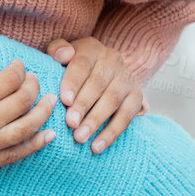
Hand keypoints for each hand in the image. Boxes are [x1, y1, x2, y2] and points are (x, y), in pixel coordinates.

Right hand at [0, 54, 57, 183]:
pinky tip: (47, 135)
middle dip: (33, 86)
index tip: (18, 64)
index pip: (9, 80)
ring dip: (43, 113)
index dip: (19, 69)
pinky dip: (35, 144)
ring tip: (51, 101)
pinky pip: (16, 155)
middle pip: (23, 102)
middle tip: (34, 79)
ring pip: (27, 129)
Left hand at [44, 37, 142, 153]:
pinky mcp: (137, 96)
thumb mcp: (59, 54)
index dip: (73, 82)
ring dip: (96, 121)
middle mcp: (112, 60)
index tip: (64, 100)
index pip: (82, 64)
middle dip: (83, 106)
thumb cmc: (69, 66)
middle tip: (70, 124)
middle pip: (98, 84)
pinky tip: (97, 147)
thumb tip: (65, 54)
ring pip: (113, 101)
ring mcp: (127, 78)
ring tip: (80, 138)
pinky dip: (111, 133)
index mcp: (91, 48)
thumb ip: (57, 50)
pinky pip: (126, 116)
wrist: (98, 72)